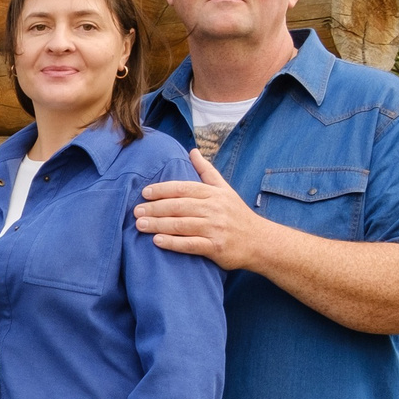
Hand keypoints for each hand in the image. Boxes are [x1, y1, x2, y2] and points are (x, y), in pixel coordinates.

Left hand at [134, 150, 264, 268]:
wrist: (261, 241)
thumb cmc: (237, 215)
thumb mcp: (225, 189)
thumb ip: (207, 171)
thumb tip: (192, 151)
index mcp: (214, 194)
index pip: (184, 188)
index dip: (163, 190)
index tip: (145, 192)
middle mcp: (214, 208)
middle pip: (179, 206)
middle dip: (155, 208)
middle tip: (136, 211)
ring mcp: (215, 228)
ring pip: (181, 224)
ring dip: (158, 224)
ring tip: (140, 225)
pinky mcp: (216, 247)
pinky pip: (190, 244)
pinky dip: (172, 243)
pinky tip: (157, 241)